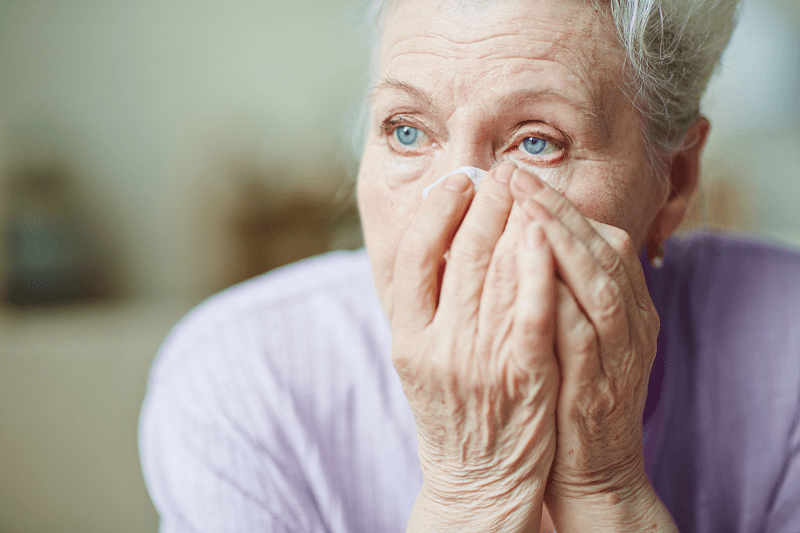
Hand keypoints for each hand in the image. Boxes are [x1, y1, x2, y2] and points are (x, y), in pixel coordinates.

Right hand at [391, 162, 558, 531]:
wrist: (476, 479)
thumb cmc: (450, 411)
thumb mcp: (419, 358)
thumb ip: (424, 304)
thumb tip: (437, 238)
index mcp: (406, 336)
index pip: (414, 258)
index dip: (437, 212)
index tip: (459, 180)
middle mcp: (436, 345)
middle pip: (459, 256)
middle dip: (484, 205)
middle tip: (501, 171)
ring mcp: (479, 361)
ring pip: (496, 275)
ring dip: (514, 222)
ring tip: (527, 189)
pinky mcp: (523, 375)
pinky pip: (531, 313)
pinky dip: (537, 270)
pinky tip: (546, 234)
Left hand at [509, 167, 675, 530]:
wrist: (590, 464)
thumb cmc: (569, 387)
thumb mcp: (572, 329)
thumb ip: (558, 284)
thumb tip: (516, 232)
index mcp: (626, 303)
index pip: (600, 239)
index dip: (561, 206)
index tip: (520, 176)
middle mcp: (632, 322)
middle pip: (602, 252)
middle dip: (559, 211)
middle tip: (517, 177)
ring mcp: (622, 355)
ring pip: (601, 287)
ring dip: (564, 245)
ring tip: (526, 209)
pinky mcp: (601, 388)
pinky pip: (586, 339)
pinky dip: (564, 303)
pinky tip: (534, 275)